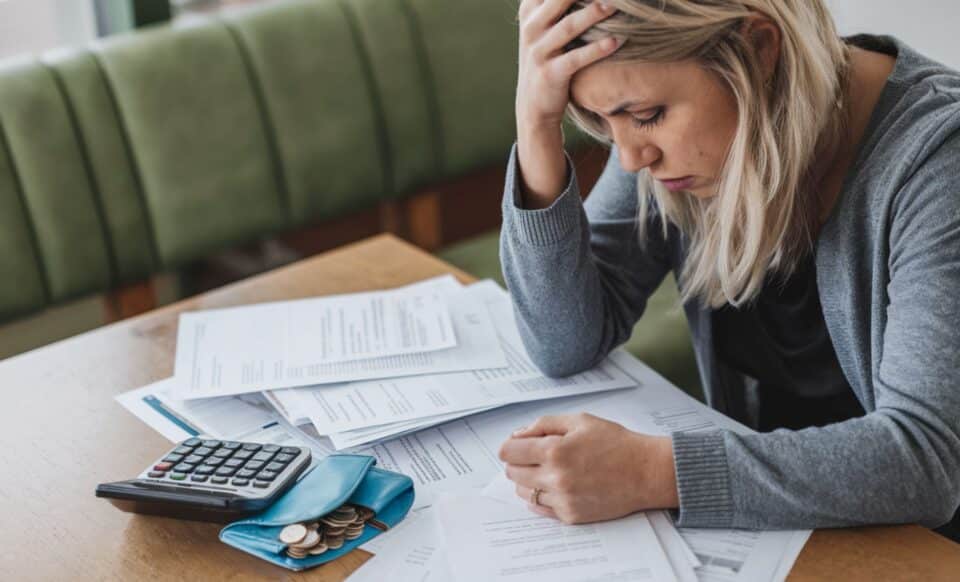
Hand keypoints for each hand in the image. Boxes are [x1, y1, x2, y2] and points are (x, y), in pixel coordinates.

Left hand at [498, 413, 678, 523]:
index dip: (511, 446)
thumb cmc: (616, 443)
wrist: (645, 472)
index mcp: (554, 451)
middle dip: (518, 461)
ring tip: (547, 470)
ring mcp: (562, 499)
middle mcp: (555, 478)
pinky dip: (540, 497)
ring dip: (528, 480)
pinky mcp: (571, 516)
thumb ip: (544, 424)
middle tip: (533, 455)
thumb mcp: (579, 421)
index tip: (517, 445)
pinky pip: (540, 509)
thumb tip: (518, 435)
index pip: (508, 452)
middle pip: (512, 473)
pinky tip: (553, 486)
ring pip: (523, 492)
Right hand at [516, 0, 621, 128]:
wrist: (533, 103)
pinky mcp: (550, 74)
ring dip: (593, 14)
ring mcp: (539, 51)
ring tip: (616, 4)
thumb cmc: (547, 56)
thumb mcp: (543, 25)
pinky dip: (596, 50)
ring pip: (567, 27)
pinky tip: (616, 41)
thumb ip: (555, 4)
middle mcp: (531, 28)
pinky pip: (575, 59)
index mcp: (530, 10)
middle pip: (559, 0)